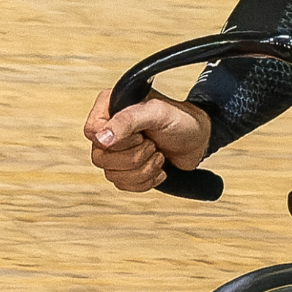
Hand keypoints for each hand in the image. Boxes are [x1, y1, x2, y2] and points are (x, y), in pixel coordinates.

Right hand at [85, 88, 211, 191]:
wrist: (199, 139)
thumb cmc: (181, 119)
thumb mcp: (157, 113)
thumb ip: (128, 121)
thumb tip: (101, 138)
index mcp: (111, 107)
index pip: (92, 131)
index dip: (116, 140)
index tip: (139, 135)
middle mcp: (109, 128)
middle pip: (100, 158)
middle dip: (135, 157)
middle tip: (153, 144)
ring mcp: (117, 150)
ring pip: (112, 175)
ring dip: (143, 169)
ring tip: (158, 154)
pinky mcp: (126, 168)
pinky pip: (123, 185)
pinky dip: (145, 181)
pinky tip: (158, 168)